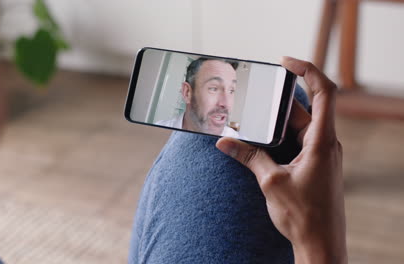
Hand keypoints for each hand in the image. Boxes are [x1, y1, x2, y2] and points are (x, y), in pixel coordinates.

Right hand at [216, 57, 345, 263]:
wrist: (320, 243)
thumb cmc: (304, 216)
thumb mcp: (270, 182)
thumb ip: (249, 157)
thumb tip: (225, 142)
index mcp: (322, 142)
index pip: (324, 93)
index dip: (308, 71)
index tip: (286, 62)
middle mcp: (326, 143)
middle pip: (305, 109)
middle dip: (280, 101)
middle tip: (256, 94)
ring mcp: (321, 154)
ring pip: (300, 126)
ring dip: (278, 121)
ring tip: (253, 118)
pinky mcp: (314, 164)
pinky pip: (298, 141)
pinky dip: (281, 137)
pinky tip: (261, 140)